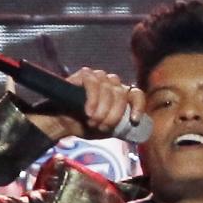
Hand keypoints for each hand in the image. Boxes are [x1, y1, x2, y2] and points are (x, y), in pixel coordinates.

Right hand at [25, 66, 143, 142]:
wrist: (64, 123)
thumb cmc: (86, 125)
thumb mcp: (108, 128)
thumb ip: (122, 125)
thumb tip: (138, 128)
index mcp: (120, 95)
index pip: (136, 94)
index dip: (138, 106)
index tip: (133, 120)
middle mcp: (111, 83)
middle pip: (121, 94)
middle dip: (113, 114)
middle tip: (102, 126)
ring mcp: (98, 77)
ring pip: (108, 89)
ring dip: (101, 109)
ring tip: (92, 121)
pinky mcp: (84, 74)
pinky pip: (93, 83)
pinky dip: (92, 99)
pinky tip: (87, 111)